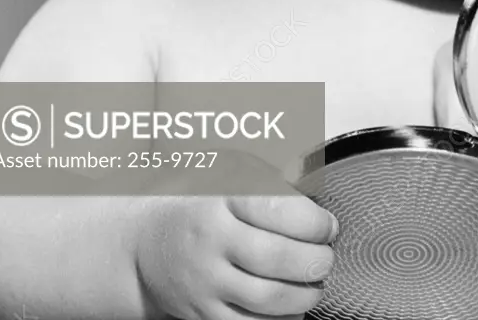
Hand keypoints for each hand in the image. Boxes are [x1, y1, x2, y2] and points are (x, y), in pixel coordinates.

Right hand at [136, 170, 337, 319]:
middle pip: (277, 258)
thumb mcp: (232, 172)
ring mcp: (205, 280)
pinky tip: (292, 306)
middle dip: (316, 261)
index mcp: (223, 196)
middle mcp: (212, 239)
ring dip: (304, 295)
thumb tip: (316, 182)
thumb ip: (274, 176)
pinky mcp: (203, 314)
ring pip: (267, 298)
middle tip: (326, 258)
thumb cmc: (202, 202)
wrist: (148, 243)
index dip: (315, 222)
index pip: (279, 209)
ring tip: (314, 283)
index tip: (329, 226)